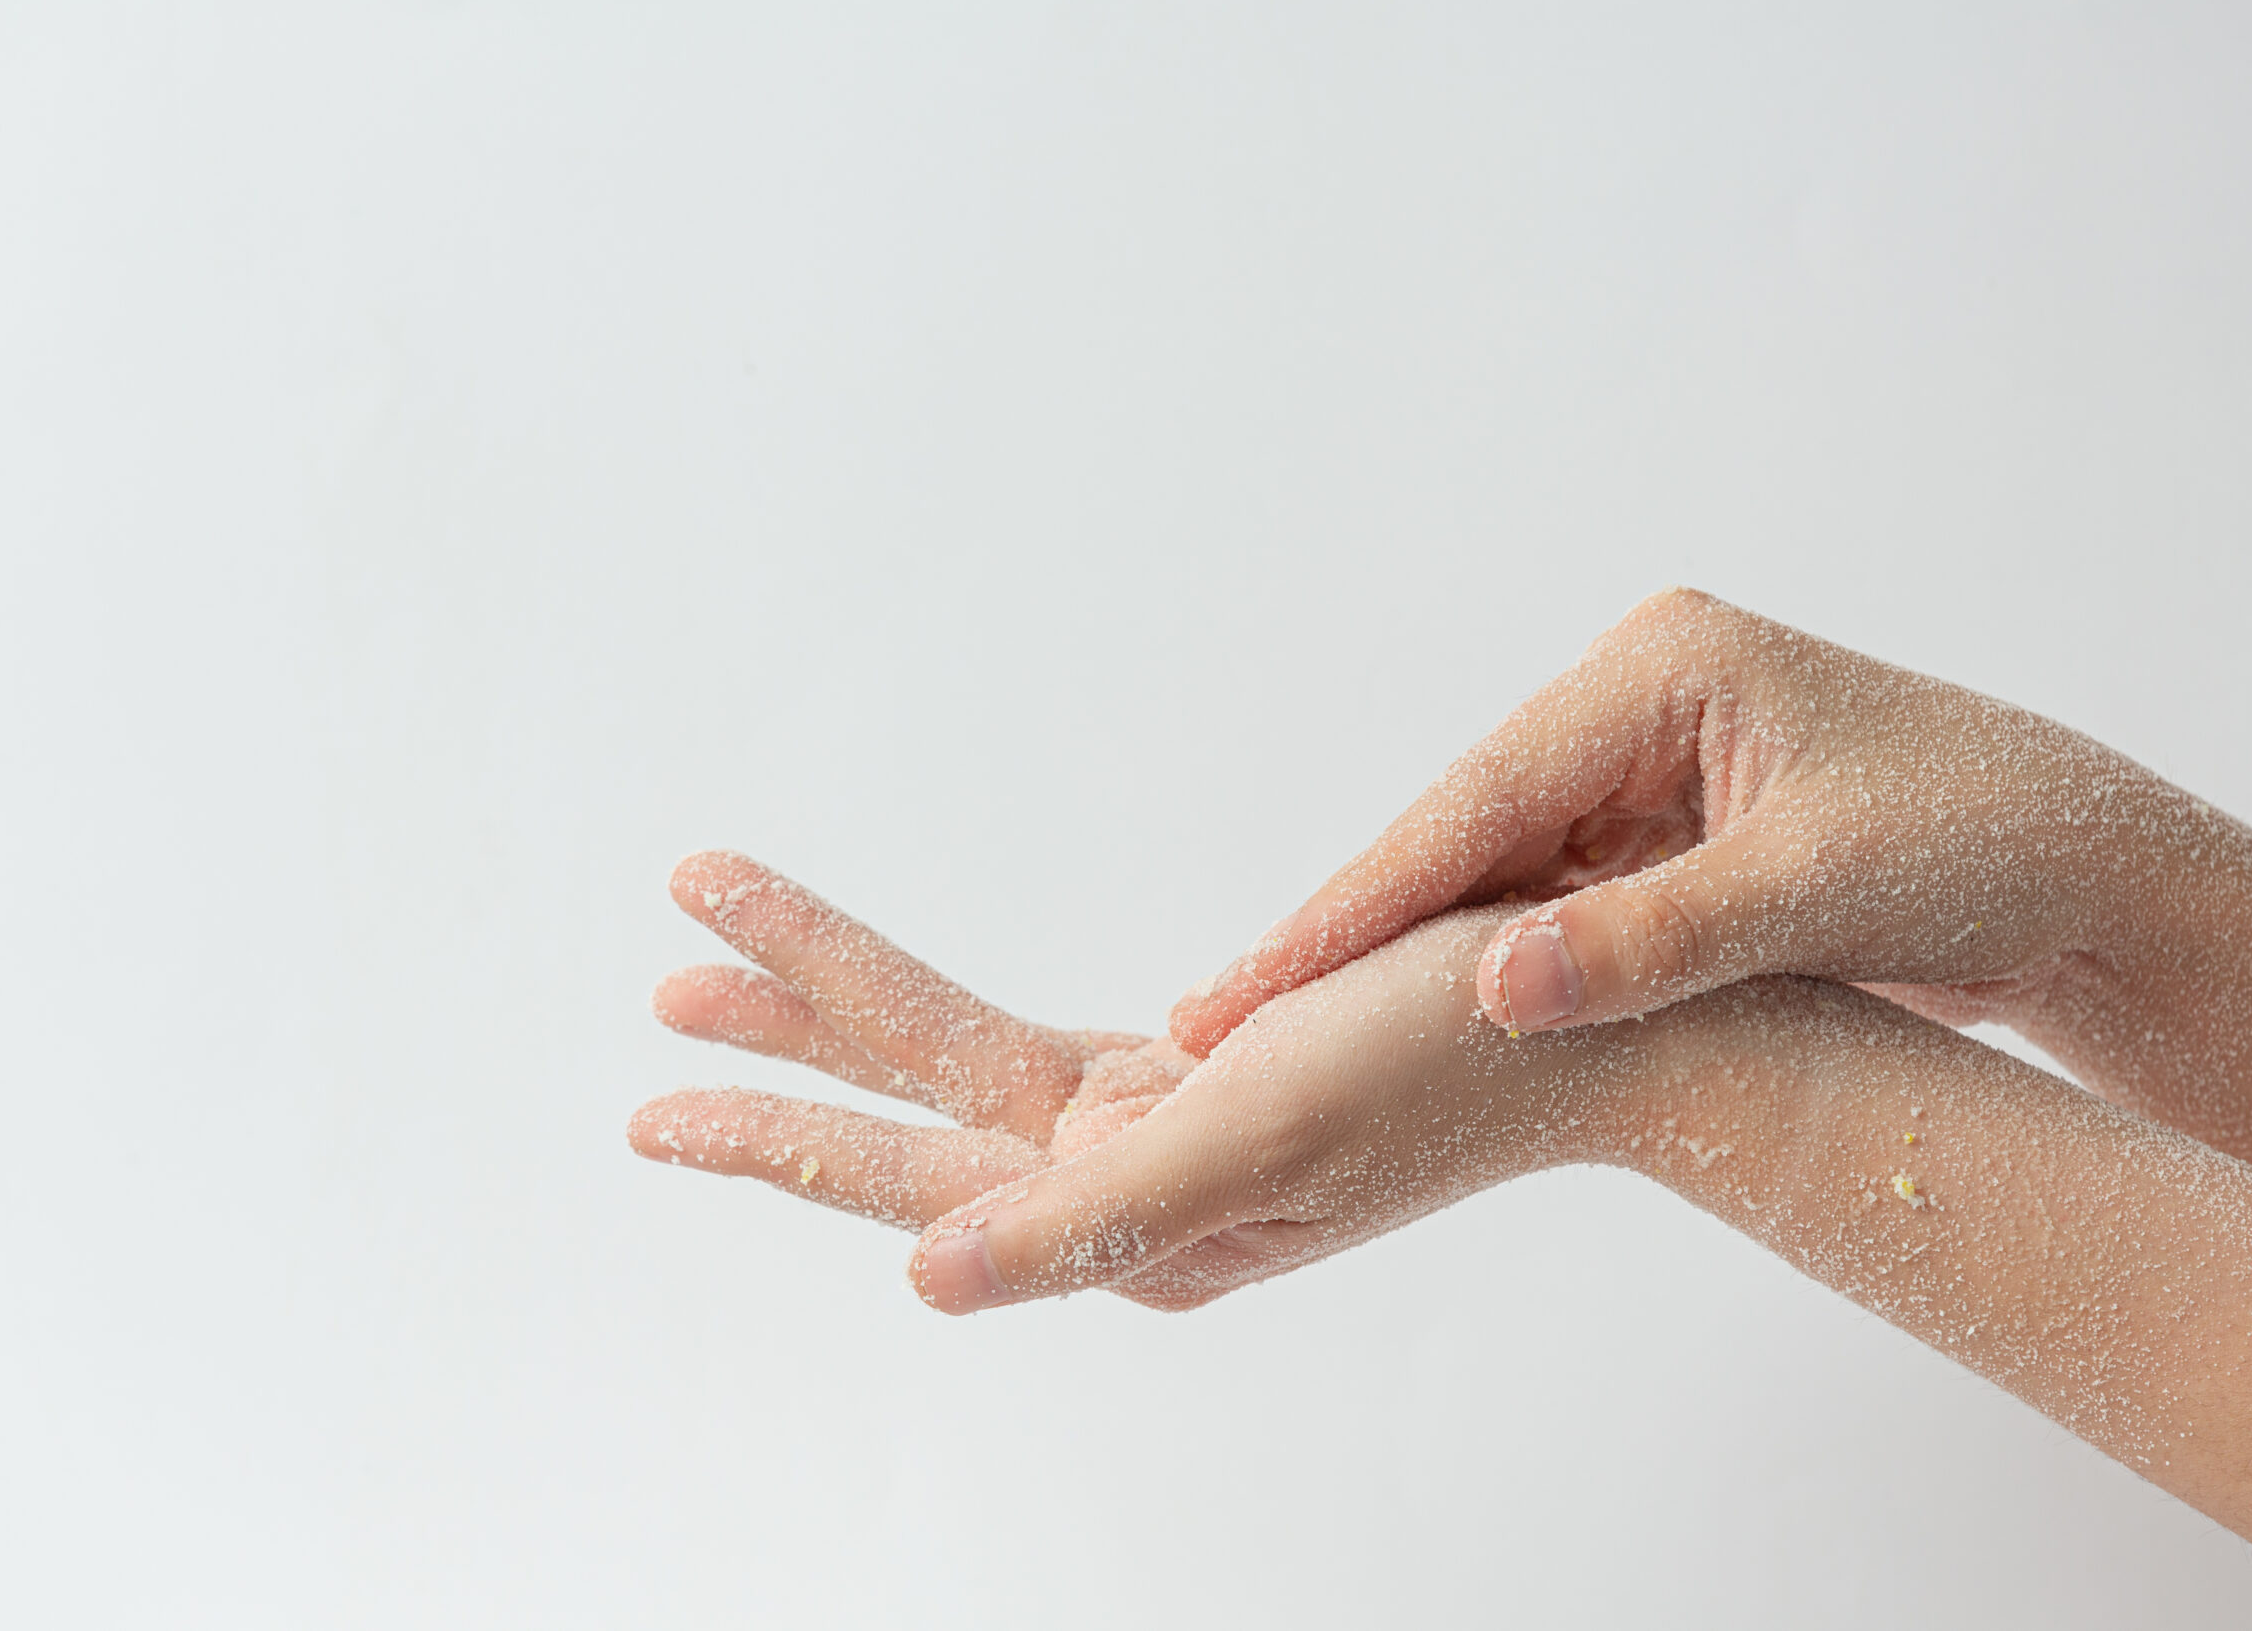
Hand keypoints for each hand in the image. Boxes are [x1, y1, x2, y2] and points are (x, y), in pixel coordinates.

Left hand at [631, 854, 1639, 1310]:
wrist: (1595, 1033)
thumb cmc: (1445, 1066)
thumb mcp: (1260, 1133)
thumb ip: (1091, 1219)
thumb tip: (922, 1285)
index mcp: (1130, 1224)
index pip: (914, 1178)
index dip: (781, 1130)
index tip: (655, 1100)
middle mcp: (1128, 1193)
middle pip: (911, 1118)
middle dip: (780, 1056)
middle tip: (657, 999)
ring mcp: (1156, 1138)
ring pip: (955, 1070)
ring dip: (842, 1016)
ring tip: (713, 965)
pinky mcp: (1193, 1081)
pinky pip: (1028, 1047)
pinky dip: (947, 1022)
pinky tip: (904, 1017)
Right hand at [1164, 587, 2251, 1233]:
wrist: (2101, 886)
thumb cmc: (1989, 850)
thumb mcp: (1818, 894)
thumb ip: (1652, 940)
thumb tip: (1497, 986)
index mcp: (1662, 667)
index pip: (1475, 800)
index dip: (1356, 904)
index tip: (1246, 987)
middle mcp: (1637, 701)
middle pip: (1461, 833)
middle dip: (1350, 934)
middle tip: (1213, 1024)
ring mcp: (1647, 767)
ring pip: (1492, 876)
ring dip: (1405, 960)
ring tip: (1274, 1039)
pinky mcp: (1665, 833)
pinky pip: (1548, 906)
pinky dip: (1486, 970)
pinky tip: (1401, 1025)